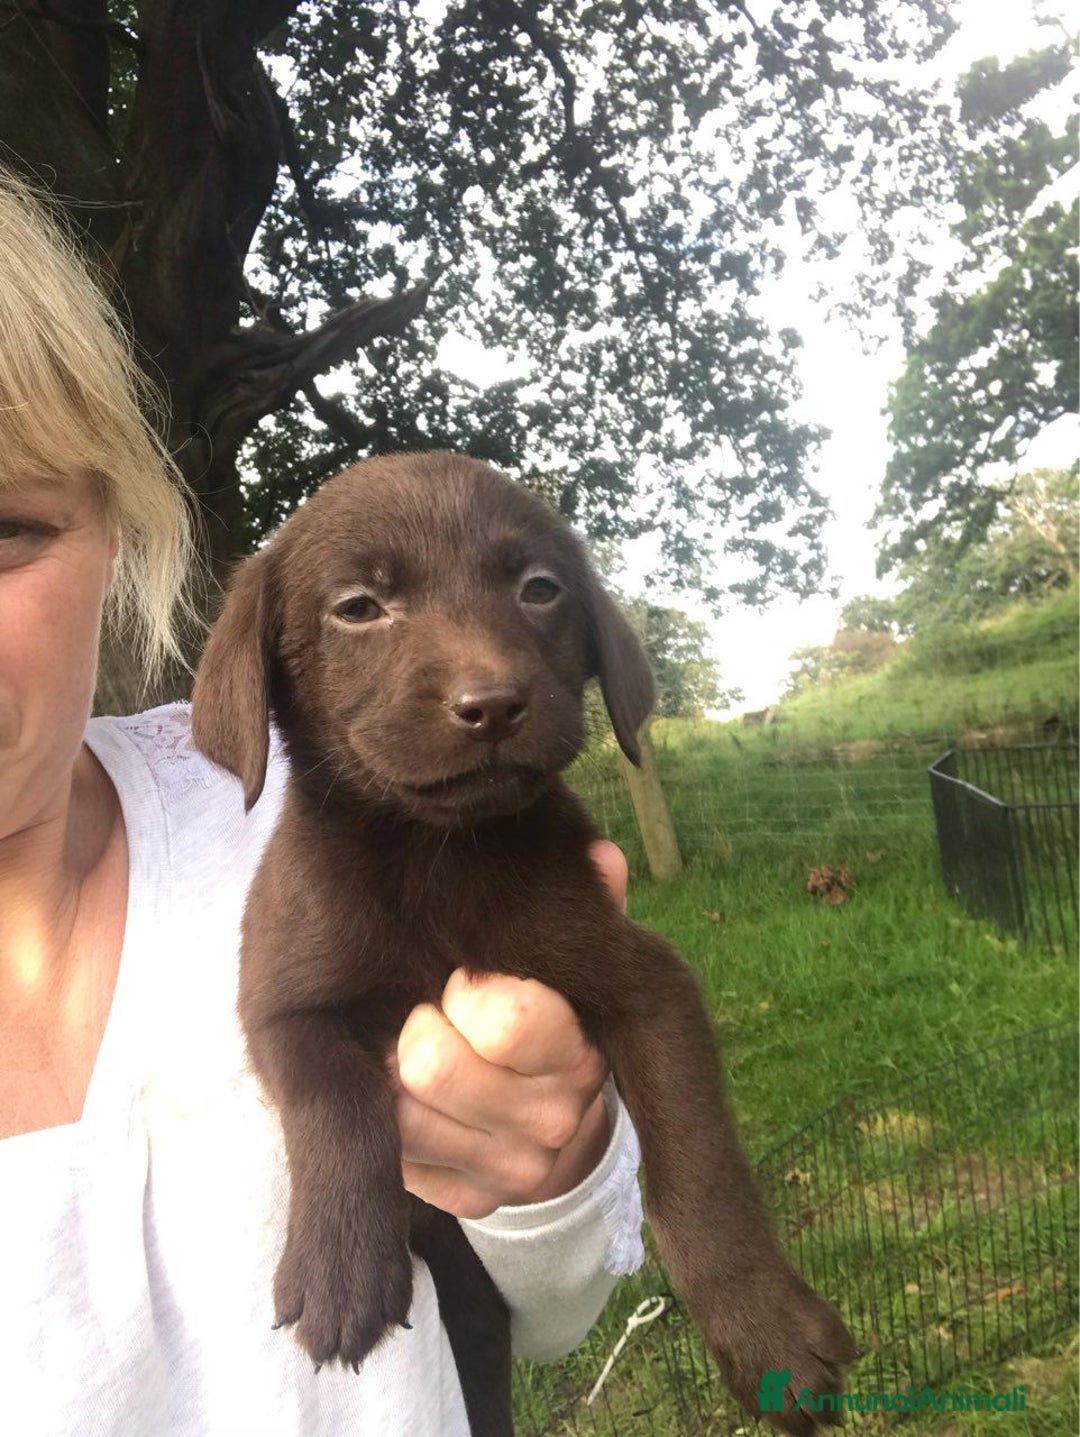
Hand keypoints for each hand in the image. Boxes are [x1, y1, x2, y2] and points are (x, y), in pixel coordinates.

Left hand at [392, 840, 627, 1218]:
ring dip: (390, 1083)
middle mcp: (557, 1114)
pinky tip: (405, 1101)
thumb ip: (582, 900)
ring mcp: (517, 1169)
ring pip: (400, 1120)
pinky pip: (399, 1167)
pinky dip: (390, 1129)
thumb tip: (604, 860)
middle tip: (425, 1012)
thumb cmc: (534, 992)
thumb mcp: (560, 942)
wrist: (539, 1097)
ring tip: (409, 1050)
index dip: (463, 987)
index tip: (463, 973)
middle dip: (414, 1029)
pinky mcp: (473, 1202)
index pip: (504, 1020)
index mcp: (576, 1043)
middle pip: (431, 1067)